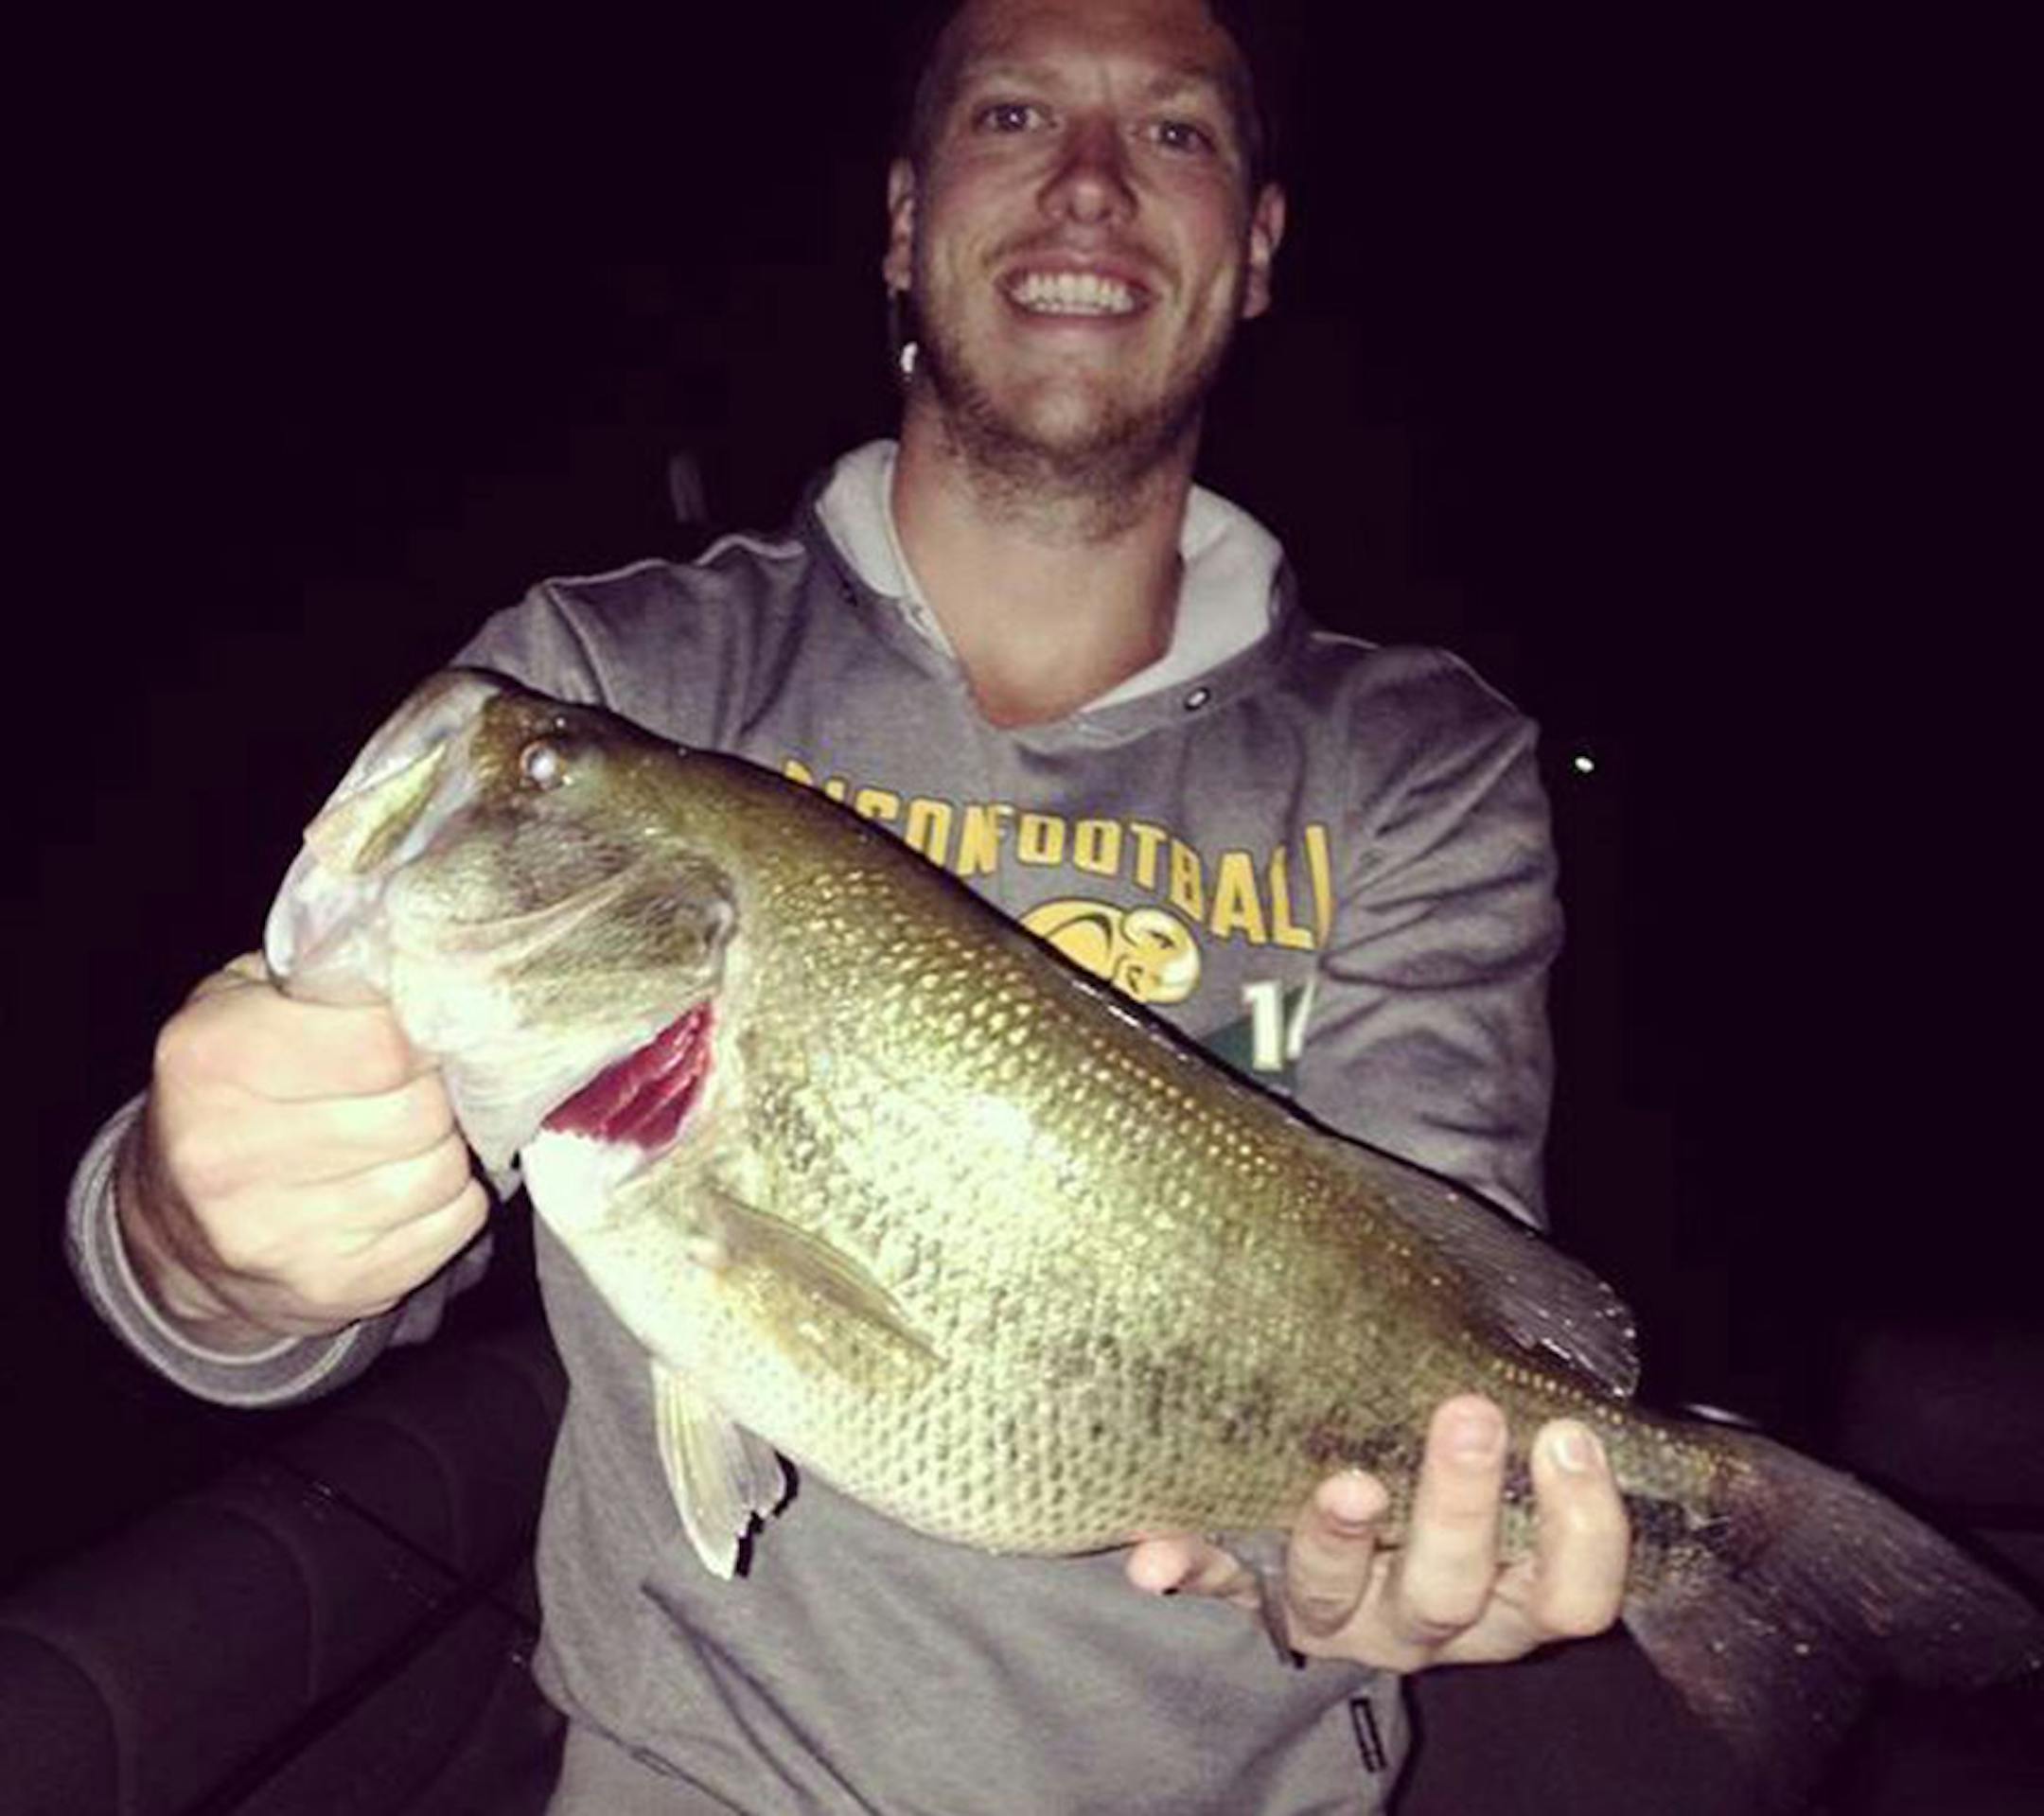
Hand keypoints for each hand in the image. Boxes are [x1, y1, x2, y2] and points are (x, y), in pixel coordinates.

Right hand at [117, 953, 485, 1350]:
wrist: (176, 1229)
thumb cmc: (229, 1090)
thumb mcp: (244, 1003)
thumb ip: (328, 974)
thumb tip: (435, 965)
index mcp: (210, 1059)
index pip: (383, 1039)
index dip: (420, 1027)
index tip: (416, 1027)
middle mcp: (232, 1155)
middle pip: (420, 1107)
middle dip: (435, 1087)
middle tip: (418, 1082)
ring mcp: (280, 1235)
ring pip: (445, 1168)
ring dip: (444, 1144)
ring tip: (407, 1133)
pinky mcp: (333, 1288)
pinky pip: (456, 1224)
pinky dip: (451, 1199)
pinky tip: (406, 1185)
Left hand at [1125, 1395, 1629, 1669]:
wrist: (1355, 1501)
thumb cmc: (1443, 1459)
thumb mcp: (1494, 1459)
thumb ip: (1524, 1412)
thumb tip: (1564, 1387)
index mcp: (1500, 1594)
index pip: (1571, 1596)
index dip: (1584, 1531)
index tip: (1567, 1433)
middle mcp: (1421, 1618)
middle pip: (1453, 1591)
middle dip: (1463, 1504)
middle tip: (1470, 1412)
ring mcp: (1331, 1611)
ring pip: (1336, 1595)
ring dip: (1335, 1538)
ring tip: (1347, 1485)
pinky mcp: (1250, 1588)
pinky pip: (1216, 1583)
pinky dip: (1187, 1566)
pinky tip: (1154, 1559)